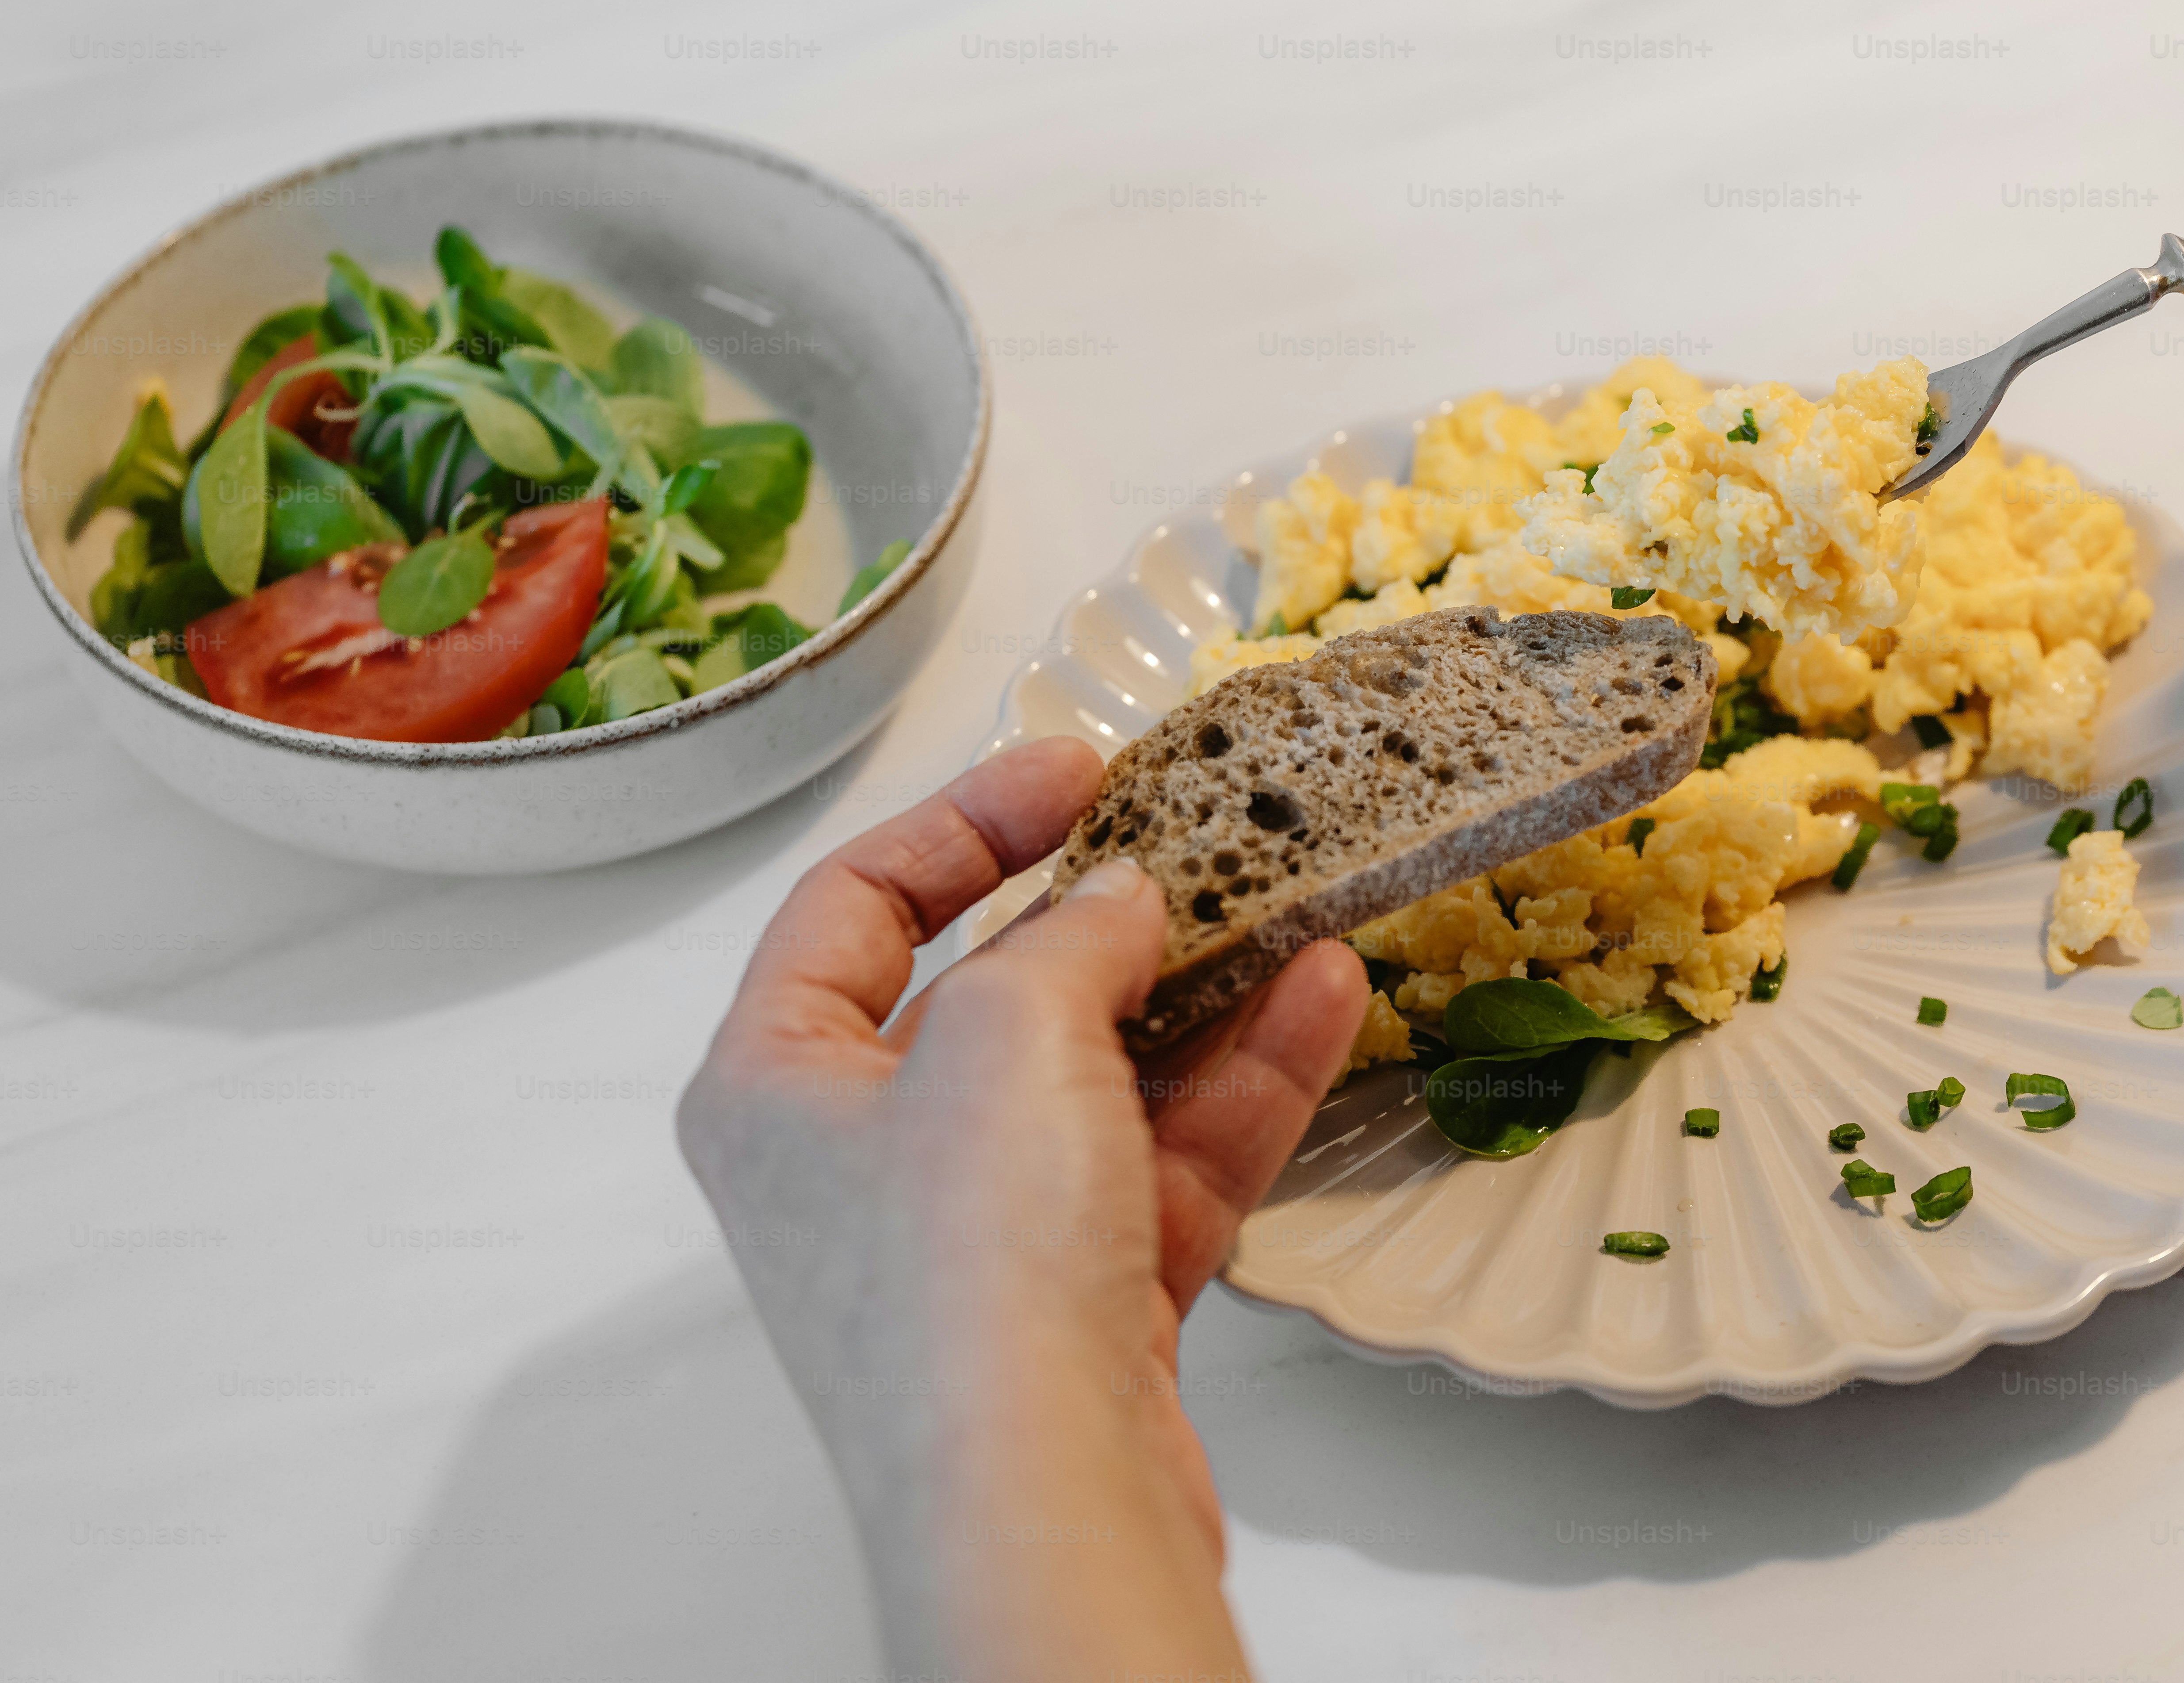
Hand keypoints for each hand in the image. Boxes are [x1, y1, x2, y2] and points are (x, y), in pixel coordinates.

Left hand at [678, 738, 1364, 1681]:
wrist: (1044, 1500)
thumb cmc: (971, 1271)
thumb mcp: (1011, 1032)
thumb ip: (1068, 937)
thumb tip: (1117, 899)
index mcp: (775, 1084)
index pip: (852, 903)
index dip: (966, 820)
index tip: (1077, 772)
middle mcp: (858, 1161)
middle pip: (988, 993)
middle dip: (1107, 918)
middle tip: (1200, 838)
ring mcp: (973, 1238)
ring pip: (1098, 1079)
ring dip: (1204, 993)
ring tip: (1300, 904)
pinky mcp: (1077, 1302)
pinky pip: (1162, 1162)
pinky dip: (1239, 1086)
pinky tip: (1320, 1002)